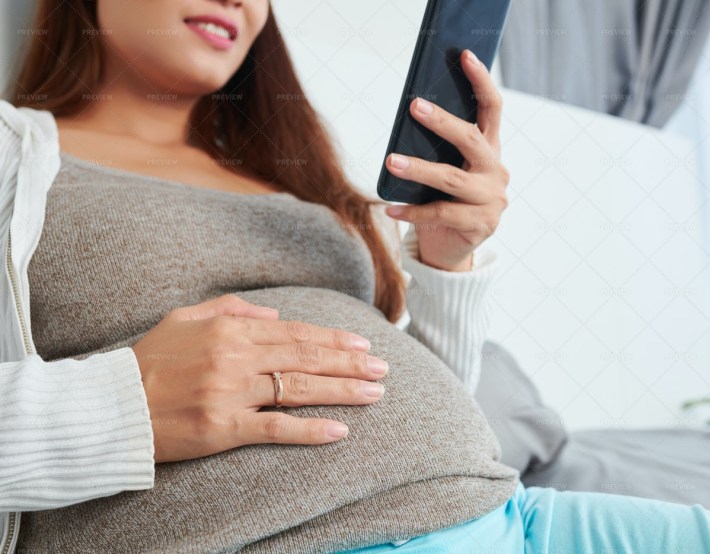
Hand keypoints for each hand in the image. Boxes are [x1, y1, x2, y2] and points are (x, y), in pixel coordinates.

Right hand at [131, 293, 387, 462]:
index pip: (296, 333)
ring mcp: (232, 393)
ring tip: (375, 393)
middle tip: (383, 368)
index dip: (333, 339)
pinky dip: (309, 430)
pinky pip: (276, 429)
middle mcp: (237, 357)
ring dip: (343, 391)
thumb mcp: (185, 318)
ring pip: (299, 389)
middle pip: (307, 358)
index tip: (363, 344)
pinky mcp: (224, 428)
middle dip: (350, 363)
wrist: (113, 407)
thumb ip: (230, 308)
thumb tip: (272, 315)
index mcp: (231, 330)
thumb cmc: (149, 361)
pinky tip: (339, 431)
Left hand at [384, 48, 509, 271]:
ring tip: (390, 161)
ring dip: (417, 168)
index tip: (465, 55)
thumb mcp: (445, 170)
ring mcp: (492, 200)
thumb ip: (439, 150)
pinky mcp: (481, 225)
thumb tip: (410, 117)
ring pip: (451, 179)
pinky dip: (412, 211)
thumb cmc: (444, 201)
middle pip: (471, 139)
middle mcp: (496, 171)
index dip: (481, 81)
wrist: (453, 249)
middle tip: (415, 106)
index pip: (492, 109)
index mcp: (490, 150)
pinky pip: (441, 213)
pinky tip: (390, 207)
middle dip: (442, 122)